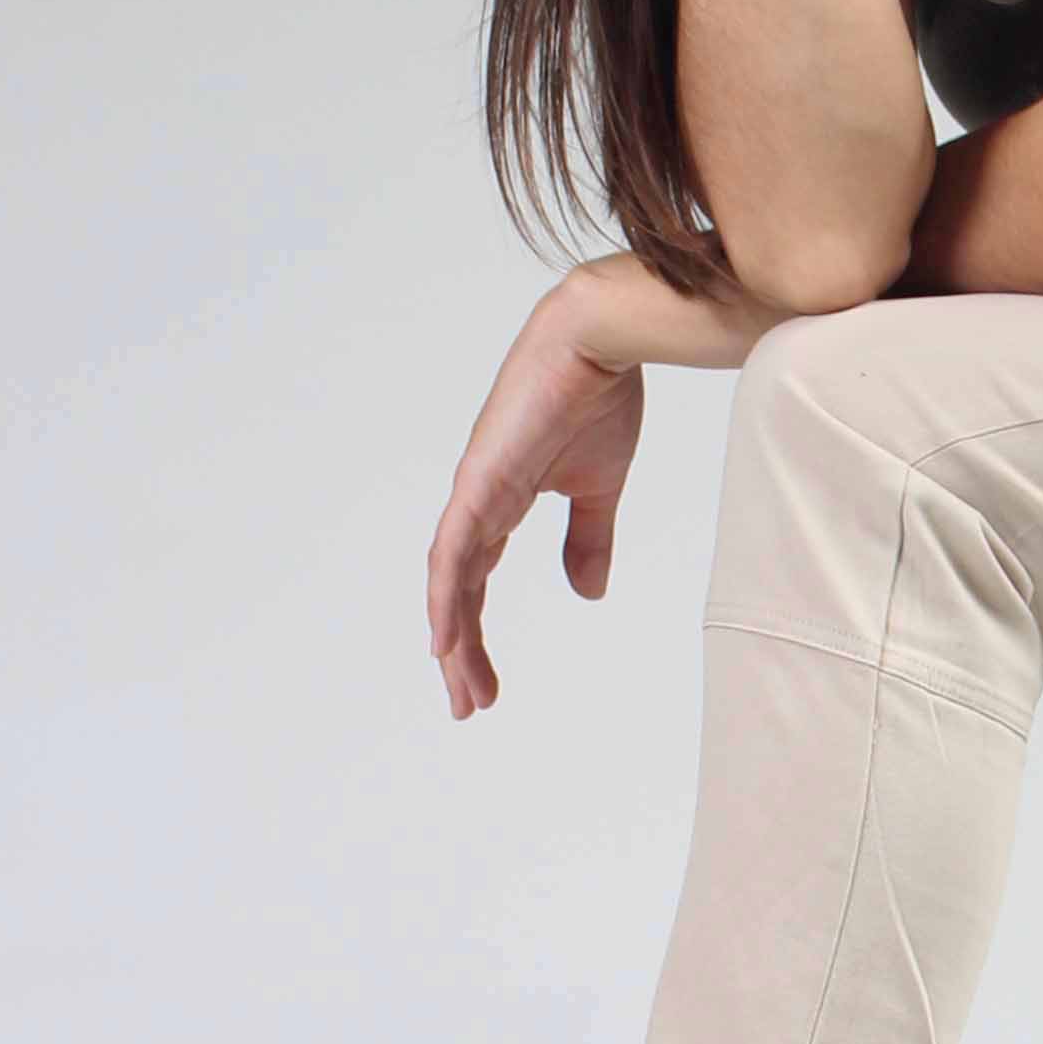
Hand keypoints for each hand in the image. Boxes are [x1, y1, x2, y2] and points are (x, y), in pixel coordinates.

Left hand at [426, 282, 648, 717]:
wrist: (600, 340)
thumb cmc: (600, 397)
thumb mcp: (597, 486)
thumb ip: (588, 539)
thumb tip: (587, 593)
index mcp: (501, 500)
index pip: (476, 578)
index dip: (475, 631)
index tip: (484, 681)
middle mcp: (478, 500)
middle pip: (457, 590)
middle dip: (461, 650)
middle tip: (469, 704)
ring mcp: (475, 490)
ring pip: (450, 581)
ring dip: (453, 638)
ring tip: (462, 688)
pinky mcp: (482, 479)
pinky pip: (454, 551)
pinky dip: (445, 596)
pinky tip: (442, 638)